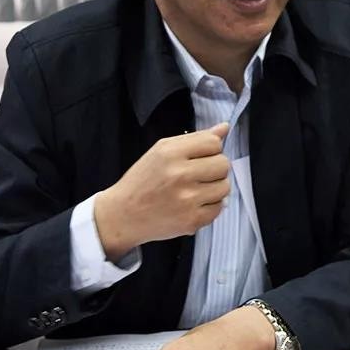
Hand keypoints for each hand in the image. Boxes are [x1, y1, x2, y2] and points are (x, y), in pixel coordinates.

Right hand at [94, 123, 229, 258]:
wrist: (124, 215)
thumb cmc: (142, 181)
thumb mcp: (161, 151)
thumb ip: (195, 138)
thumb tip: (224, 128)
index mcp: (171, 153)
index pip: (214, 143)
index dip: (211, 149)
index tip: (201, 156)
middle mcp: (180, 175)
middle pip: (223, 164)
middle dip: (215, 168)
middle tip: (199, 174)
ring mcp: (187, 199)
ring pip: (224, 187)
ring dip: (214, 188)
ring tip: (196, 189)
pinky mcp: (192, 220)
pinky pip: (218, 208)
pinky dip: (210, 206)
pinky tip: (194, 204)